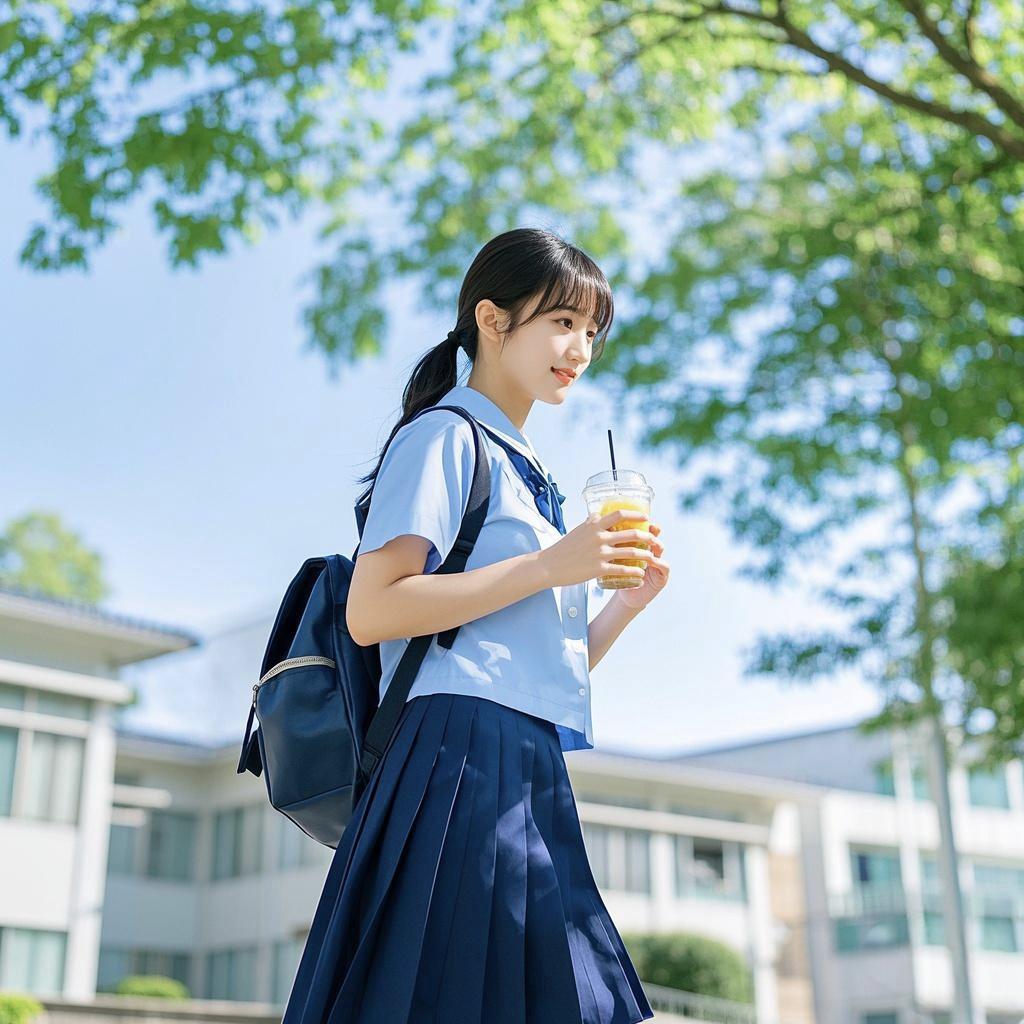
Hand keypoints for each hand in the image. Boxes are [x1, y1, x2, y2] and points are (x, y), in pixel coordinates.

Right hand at [540, 508, 655, 588]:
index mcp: (594, 524)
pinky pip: (623, 570)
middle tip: (655, 540)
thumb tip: (602, 515)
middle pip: (632, 533)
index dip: (636, 515)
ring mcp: (600, 553)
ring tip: (653, 557)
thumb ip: (592, 523)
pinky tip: (641, 574)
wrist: (549, 565)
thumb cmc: (564, 548)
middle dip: (648, 537)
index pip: (620, 514)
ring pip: (631, 552)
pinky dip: (635, 572)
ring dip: (646, 555)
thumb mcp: (579, 529)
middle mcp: (599, 536)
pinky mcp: (599, 569)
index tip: (646, 518)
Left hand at [614, 522, 668, 609]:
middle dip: (650, 531)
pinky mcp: (662, 577)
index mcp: (640, 546)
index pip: (642, 530)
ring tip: (651, 542)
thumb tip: (592, 519)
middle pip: (653, 537)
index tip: (634, 518)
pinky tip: (653, 560)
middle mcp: (651, 552)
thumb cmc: (619, 577)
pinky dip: (659, 562)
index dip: (641, 523)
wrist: (626, 597)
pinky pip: (664, 566)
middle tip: (648, 527)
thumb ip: (607, 541)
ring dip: (656, 545)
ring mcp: (658, 564)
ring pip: (660, 550)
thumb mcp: (612, 558)